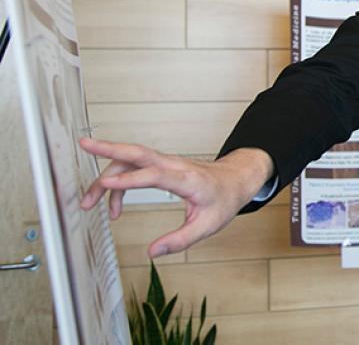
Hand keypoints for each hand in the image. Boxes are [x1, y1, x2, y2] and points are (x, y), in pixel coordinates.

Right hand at [79, 138, 273, 257]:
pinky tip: (114, 205)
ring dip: (107, 175)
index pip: (154, 176)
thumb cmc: (223, 200)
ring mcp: (167, 163)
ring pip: (131, 159)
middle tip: (84, 145)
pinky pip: (135, 166)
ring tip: (89, 203)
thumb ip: (180, 240)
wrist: (235, 180)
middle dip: (108, 148)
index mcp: (188, 180)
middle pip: (138, 152)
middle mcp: (174, 166)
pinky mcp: (162, 165)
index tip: (105, 185)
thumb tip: (152, 252)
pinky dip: (119, 181)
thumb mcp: (208, 226)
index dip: (129, 180)